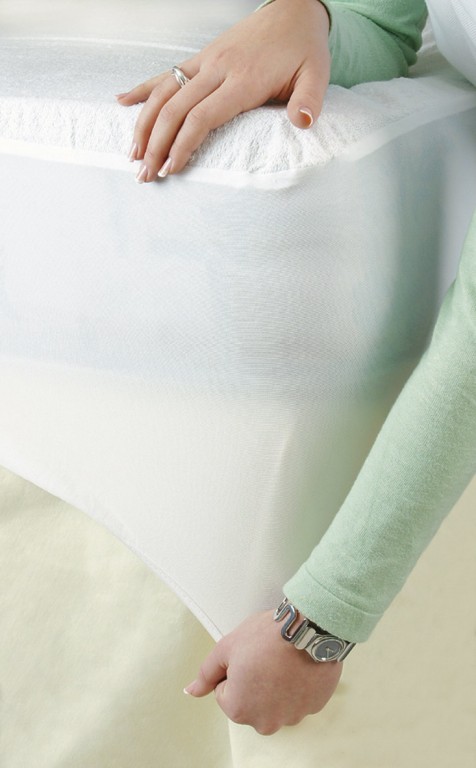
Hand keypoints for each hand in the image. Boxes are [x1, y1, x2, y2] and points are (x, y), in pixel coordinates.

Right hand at [116, 0, 330, 181]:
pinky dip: (142, 89)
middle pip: (175, 109)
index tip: (171, 169)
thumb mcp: (316, 74)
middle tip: (144, 174)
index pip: (202, 117)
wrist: (294, 10)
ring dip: (144, 123)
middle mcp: (218, 70)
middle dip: (155, 144)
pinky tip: (122, 102)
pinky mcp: (202, 57)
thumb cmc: (304, 48)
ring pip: (164, 92)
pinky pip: (166, 74)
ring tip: (132, 153)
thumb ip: (309, 100)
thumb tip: (304, 123)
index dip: (182, 145)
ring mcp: (206, 62)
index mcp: (243, 80)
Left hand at [184, 610, 342, 734]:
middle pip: (250, 701)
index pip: (225, 691)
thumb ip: (206, 674)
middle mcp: (264, 722)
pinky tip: (298, 666)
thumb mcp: (226, 648)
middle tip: (264, 658)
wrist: (309, 629)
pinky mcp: (313, 708)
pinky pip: (298, 698)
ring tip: (283, 660)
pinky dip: (297, 685)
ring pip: (275, 701)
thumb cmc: (268, 637)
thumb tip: (191, 691)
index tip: (247, 656)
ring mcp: (291, 717)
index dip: (234, 669)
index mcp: (239, 710)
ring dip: (276, 685)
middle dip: (254, 682)